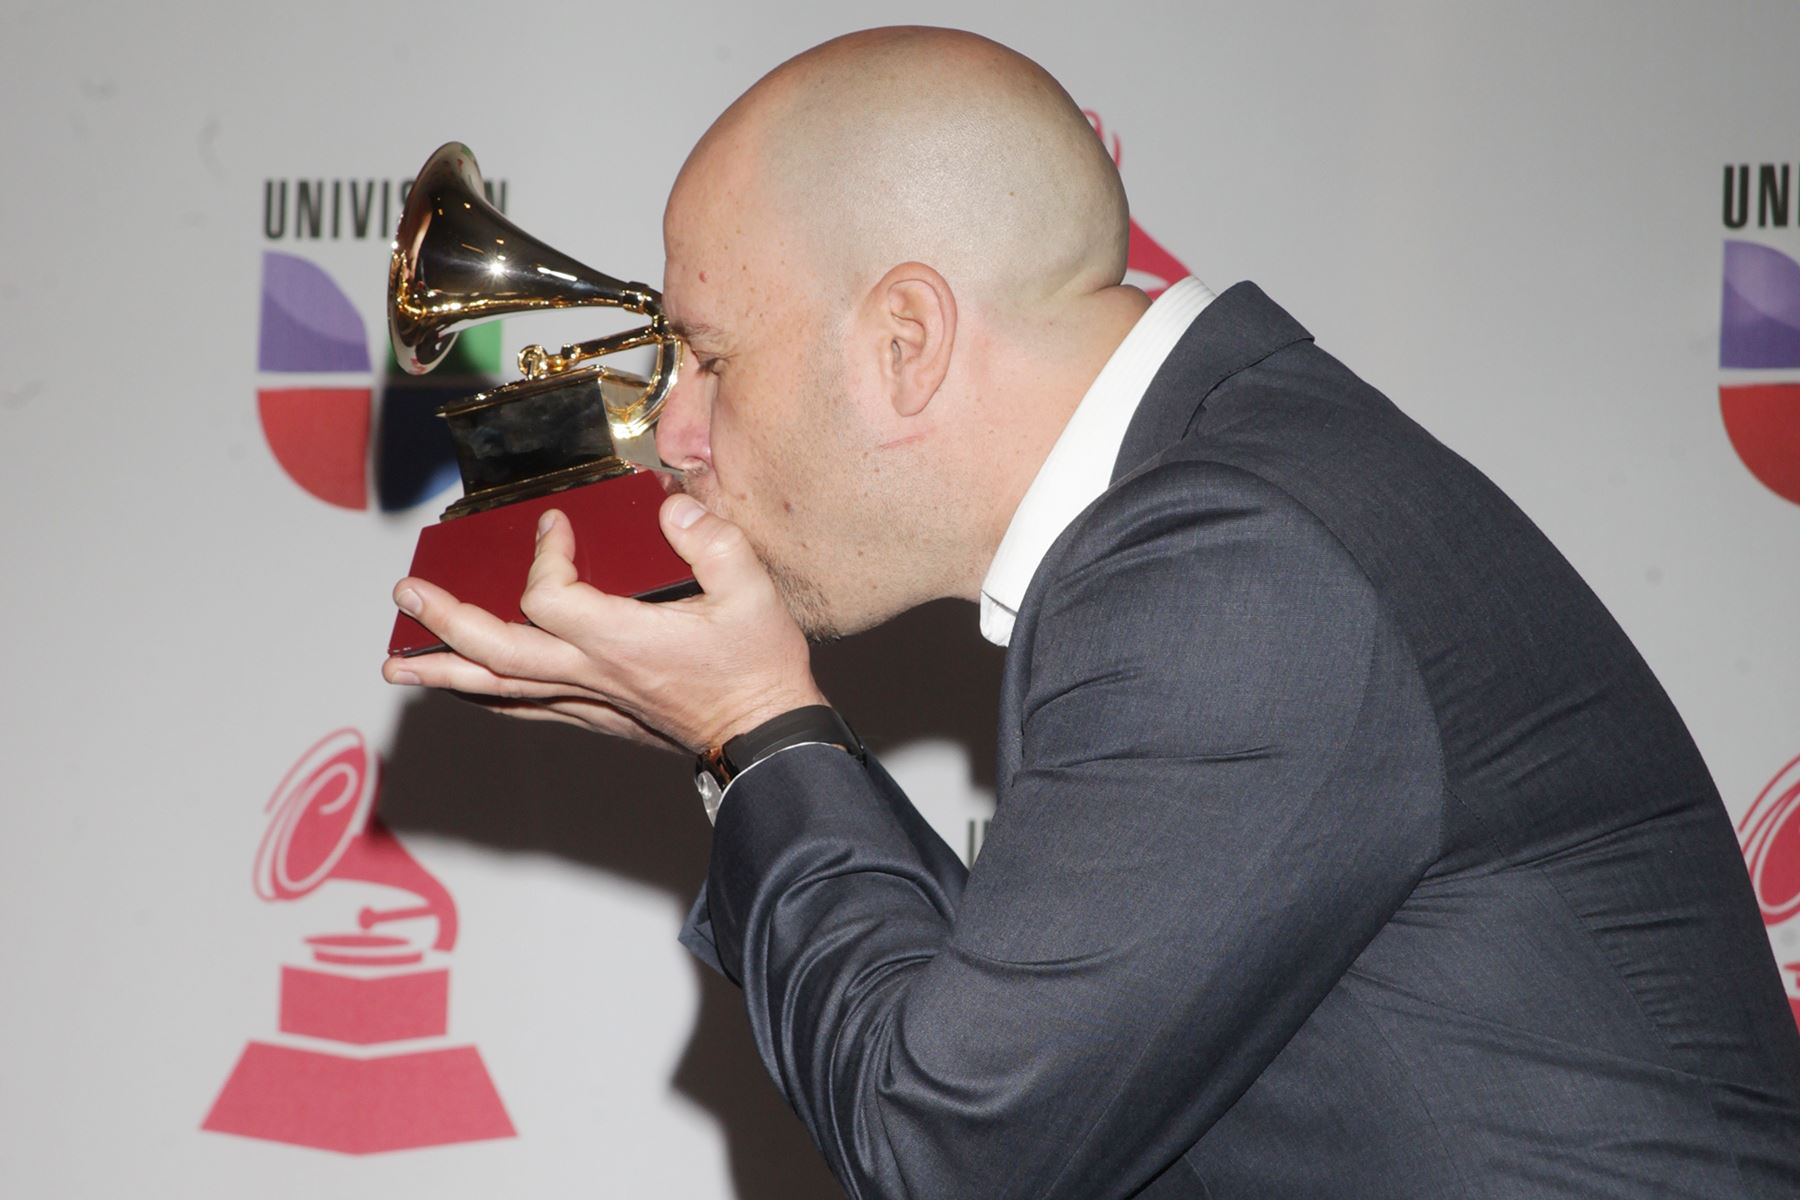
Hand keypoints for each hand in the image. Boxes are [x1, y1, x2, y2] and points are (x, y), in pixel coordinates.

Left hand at [381, 494, 827, 753]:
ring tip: (397, 664)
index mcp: (620, 639)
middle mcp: (591, 673)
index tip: (555, 526)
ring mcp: (588, 699)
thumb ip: (711, 540)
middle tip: (407, 594)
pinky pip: (524, 708)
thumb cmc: (757, 667)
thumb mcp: (752, 592)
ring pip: (498, 689)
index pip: (547, 598)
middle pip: (495, 651)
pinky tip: (463, 690)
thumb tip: (671, 505)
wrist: (763, 734)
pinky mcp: (595, 715)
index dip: (542, 557)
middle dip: (444, 622)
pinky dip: (485, 696)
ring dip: (444, 672)